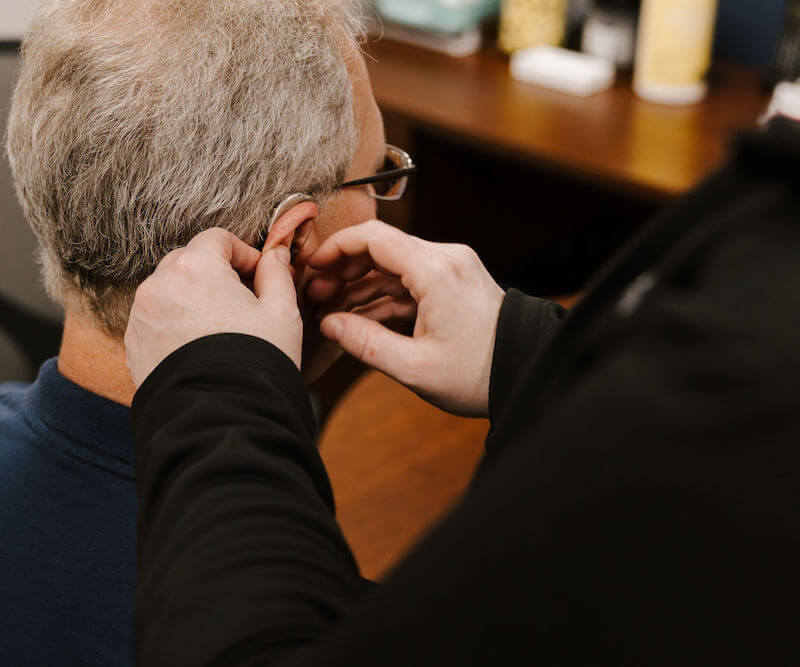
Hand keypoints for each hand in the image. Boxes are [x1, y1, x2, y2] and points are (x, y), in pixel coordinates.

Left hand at [125, 228, 301, 387]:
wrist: (220, 416)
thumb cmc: (256, 359)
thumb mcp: (281, 312)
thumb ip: (277, 273)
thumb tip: (276, 253)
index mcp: (196, 267)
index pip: (217, 239)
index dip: (243, 253)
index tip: (258, 275)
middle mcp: (160, 284)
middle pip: (188, 260)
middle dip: (214, 273)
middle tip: (241, 301)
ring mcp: (141, 314)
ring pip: (169, 288)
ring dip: (192, 296)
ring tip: (219, 327)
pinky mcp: (133, 342)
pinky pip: (155, 317)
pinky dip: (175, 321)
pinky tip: (199, 345)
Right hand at [306, 220, 504, 416]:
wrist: (526, 371)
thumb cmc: (480, 374)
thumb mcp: (416, 368)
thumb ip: (365, 344)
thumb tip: (328, 326)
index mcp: (436, 271)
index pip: (374, 238)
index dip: (336, 248)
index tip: (311, 266)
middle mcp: (445, 259)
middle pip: (381, 249)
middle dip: (344, 270)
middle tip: (316, 296)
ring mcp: (452, 269)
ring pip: (394, 267)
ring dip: (361, 286)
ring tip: (331, 310)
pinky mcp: (454, 282)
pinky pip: (410, 281)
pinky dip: (384, 297)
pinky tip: (361, 319)